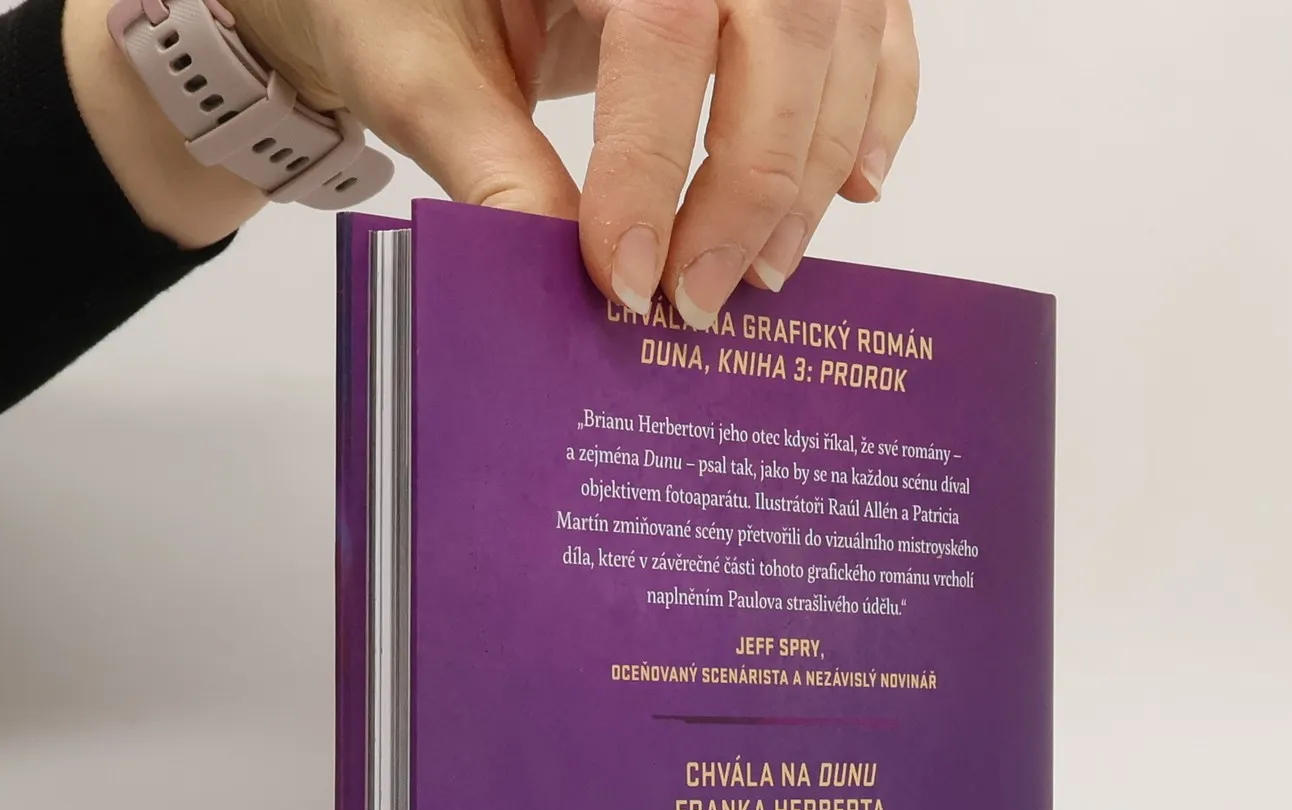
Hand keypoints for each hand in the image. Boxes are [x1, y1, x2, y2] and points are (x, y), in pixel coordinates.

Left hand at [227, 0, 919, 323]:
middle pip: (782, 27)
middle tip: (701, 300)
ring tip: (758, 275)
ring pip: (839, 36)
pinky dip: (873, 112)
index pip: (662, 26)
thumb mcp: (418, 69)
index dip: (654, 163)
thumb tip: (564, 272)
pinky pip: (873, 28)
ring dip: (813, 171)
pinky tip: (853, 191)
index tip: (629, 277)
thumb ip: (490, 164)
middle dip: (752, 184)